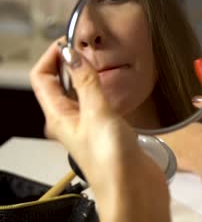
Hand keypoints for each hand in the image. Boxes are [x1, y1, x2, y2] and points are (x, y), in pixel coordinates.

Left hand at [30, 39, 138, 182]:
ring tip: (103, 61)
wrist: (134, 188)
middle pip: (60, 84)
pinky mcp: (109, 130)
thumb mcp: (97, 114)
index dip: (51, 57)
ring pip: (82, 93)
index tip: (68, 40)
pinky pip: (101, 103)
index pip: (42, 79)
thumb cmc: (111, 158)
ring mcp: (90, 125)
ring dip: (88, 76)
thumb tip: (73, 54)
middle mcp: (70, 120)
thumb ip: (87, 83)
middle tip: (88, 46)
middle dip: (70, 63)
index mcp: (58, 116)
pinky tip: (118, 85)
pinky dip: (105, 90)